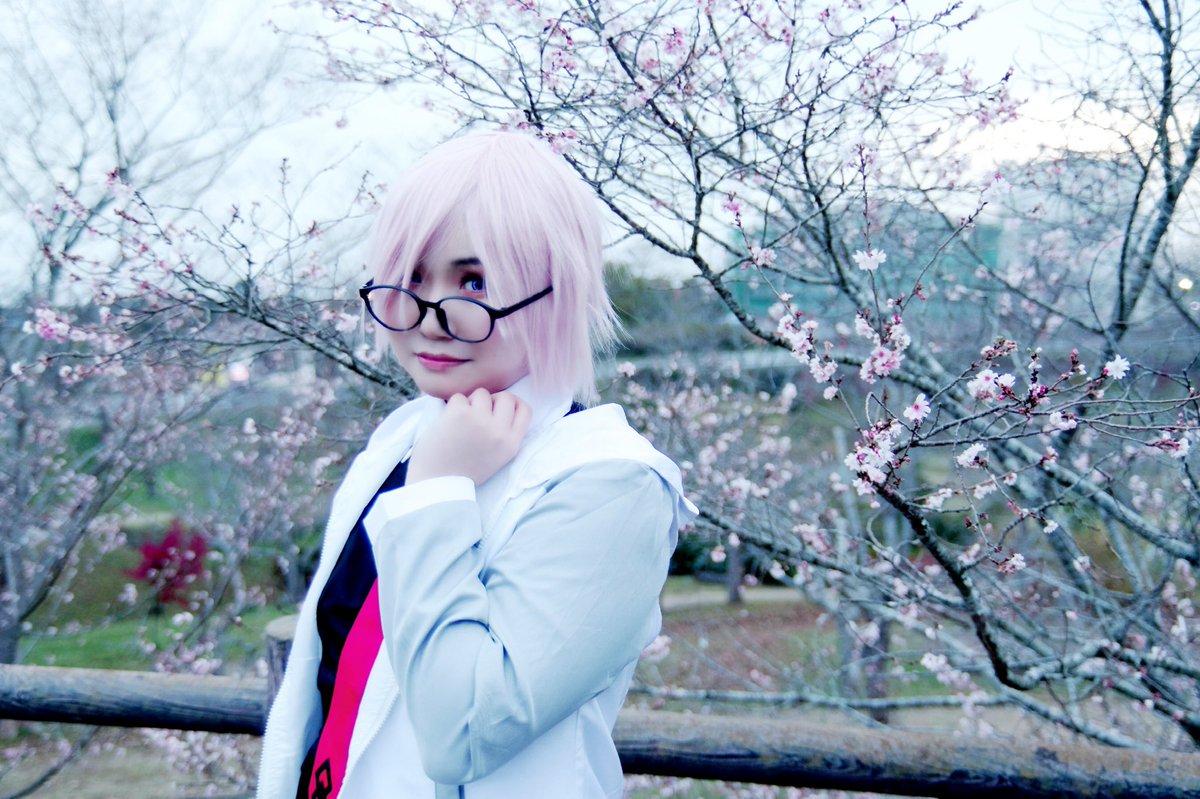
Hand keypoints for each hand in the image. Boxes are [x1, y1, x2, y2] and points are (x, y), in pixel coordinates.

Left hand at [406, 388, 532, 485]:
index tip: (501, 406)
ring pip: (482, 394)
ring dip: (470, 403)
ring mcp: (480, 420)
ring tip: (461, 422)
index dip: (514, 403)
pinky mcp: (460, 413)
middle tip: (478, 412)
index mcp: (511, 444)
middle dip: (493, 400)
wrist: (437, 483)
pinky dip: (452, 407)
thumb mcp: (496, 458)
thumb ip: (504, 435)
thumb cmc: (463, 472)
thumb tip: (501, 407)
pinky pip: (459, 398)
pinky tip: (448, 424)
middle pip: (507, 397)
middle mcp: (499, 431)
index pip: (525, 410)